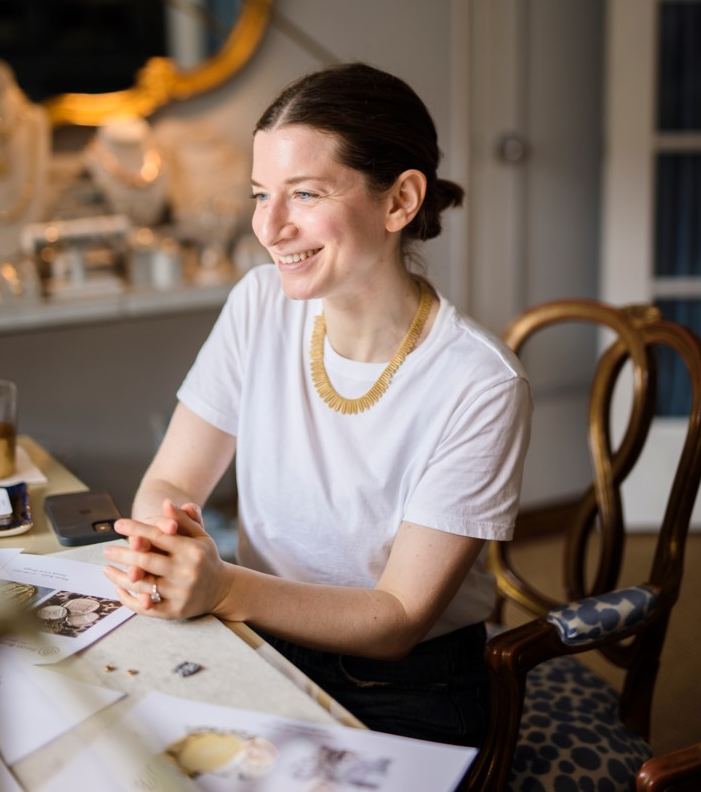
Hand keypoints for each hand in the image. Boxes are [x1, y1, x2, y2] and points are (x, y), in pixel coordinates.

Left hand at [102, 499, 228, 618]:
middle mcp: (186, 572)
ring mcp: (180, 593)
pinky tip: (119, 588)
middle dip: (122, 554)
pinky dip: (129, 599)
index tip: (117, 524)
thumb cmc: (205, 558)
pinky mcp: (175, 611)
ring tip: (106, 569)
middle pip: (146, 561)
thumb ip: (182, 520)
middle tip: (106, 549)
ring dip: (120, 577)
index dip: (136, 529)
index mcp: (192, 551)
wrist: (222, 589)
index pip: (159, 536)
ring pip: (143, 585)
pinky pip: (145, 607)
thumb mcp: (199, 536)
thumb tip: (166, 503)